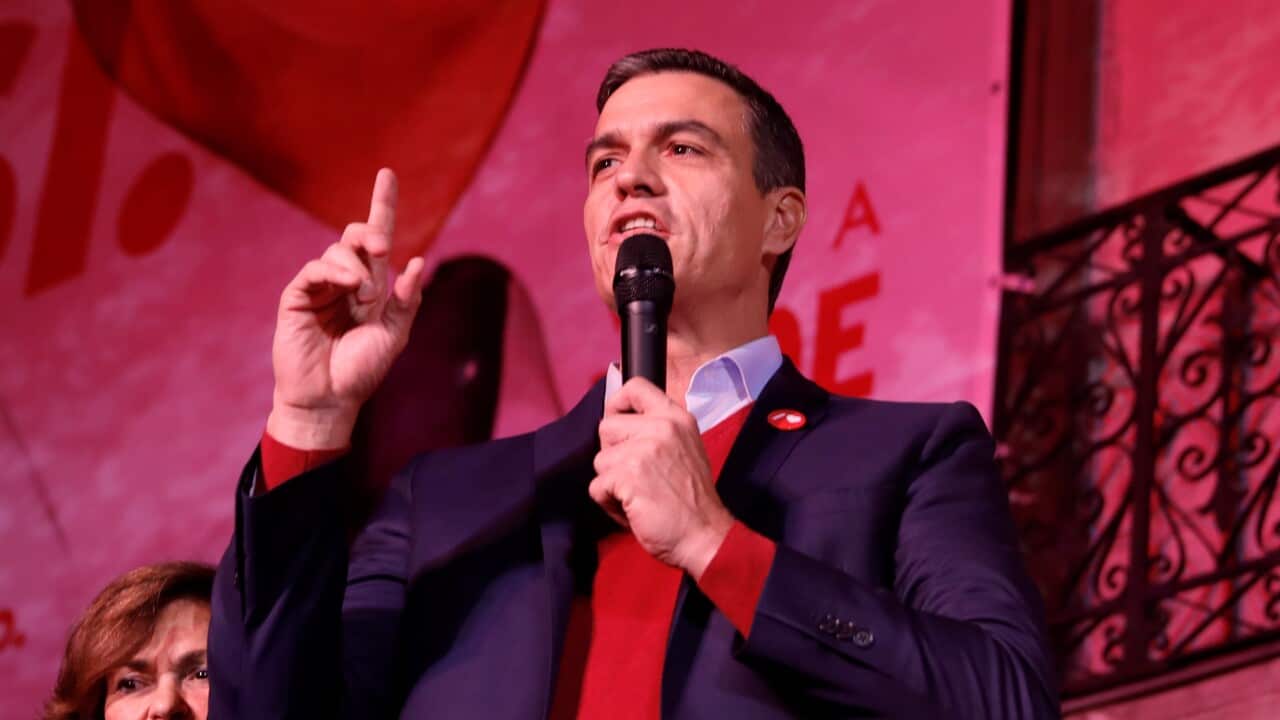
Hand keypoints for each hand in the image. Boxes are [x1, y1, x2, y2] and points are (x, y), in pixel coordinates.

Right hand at [267, 168, 426, 448]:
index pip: (378, 238)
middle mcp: (346, 281)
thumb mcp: (395, 335)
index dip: (382, 205)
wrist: (330, 400)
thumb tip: (416, 261)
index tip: (387, 174)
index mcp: (372, 286)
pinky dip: (333, 271)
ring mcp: (320, 287)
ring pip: (337, 252)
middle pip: (355, 236)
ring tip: (362, 295)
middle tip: (380, 250)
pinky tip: (347, 285)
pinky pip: (314, 270)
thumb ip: (407, 301)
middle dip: (371, 233)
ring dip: (355, 267)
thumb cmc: (362, 371)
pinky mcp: (298, 297)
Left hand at [589, 378, 734, 579]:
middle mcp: (661, 428)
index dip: (617, 404)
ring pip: (599, 460)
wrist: (705, 536)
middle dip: (612, 454)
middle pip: (606, 427)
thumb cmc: (693, 501)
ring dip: (611, 484)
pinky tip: (633, 510)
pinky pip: (597, 487)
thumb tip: (620, 421)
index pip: (635, 386)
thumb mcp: (685, 448)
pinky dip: (609, 504)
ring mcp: (643, 451)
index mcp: (676, 418)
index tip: (618, 424)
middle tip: (635, 476)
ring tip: (638, 496)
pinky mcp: (628, 476)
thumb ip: (658, 431)